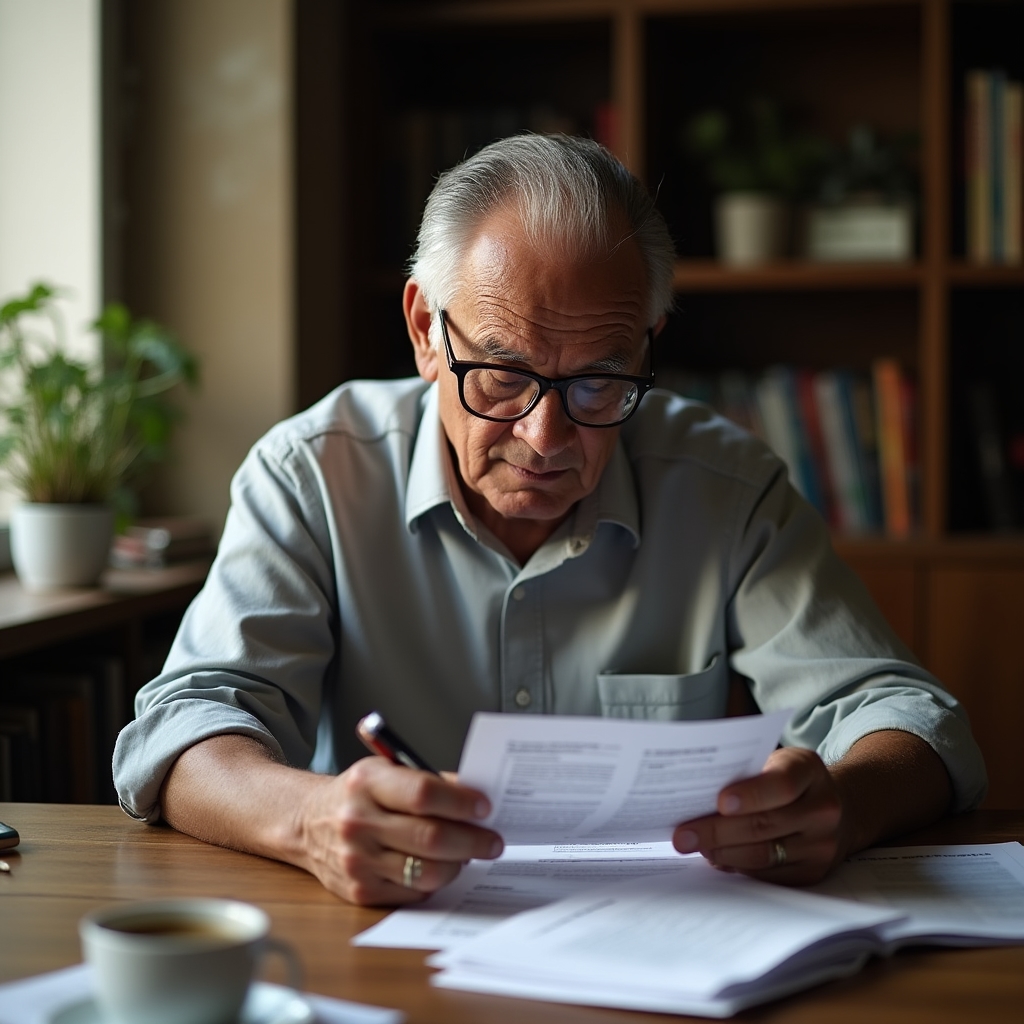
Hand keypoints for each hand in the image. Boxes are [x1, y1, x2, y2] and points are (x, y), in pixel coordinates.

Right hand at [297, 756, 503, 905]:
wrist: (306, 823)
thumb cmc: (357, 795)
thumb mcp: (386, 771)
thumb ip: (429, 781)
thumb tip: (477, 798)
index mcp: (367, 782)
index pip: (423, 793)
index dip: (460, 802)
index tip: (484, 807)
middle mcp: (358, 822)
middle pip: (431, 837)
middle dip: (472, 841)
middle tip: (493, 841)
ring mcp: (357, 860)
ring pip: (427, 872)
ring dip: (458, 864)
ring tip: (467, 854)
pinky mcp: (360, 891)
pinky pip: (414, 893)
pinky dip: (434, 881)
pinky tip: (438, 867)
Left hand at [672, 747, 850, 884]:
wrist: (837, 808)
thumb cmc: (787, 779)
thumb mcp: (774, 761)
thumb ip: (745, 772)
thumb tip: (696, 796)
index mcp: (809, 770)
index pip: (781, 784)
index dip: (750, 794)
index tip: (719, 802)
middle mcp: (822, 808)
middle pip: (765, 824)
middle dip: (718, 831)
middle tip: (683, 835)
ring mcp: (822, 844)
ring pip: (764, 854)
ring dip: (723, 853)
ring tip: (695, 846)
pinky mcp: (813, 872)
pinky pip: (768, 875)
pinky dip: (738, 867)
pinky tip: (717, 858)